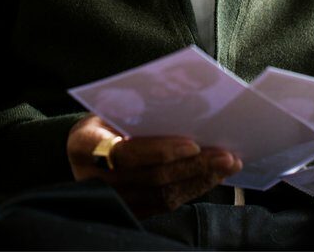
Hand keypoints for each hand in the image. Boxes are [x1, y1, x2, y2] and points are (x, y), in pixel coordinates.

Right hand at [67, 114, 242, 217]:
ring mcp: (113, 201)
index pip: (127, 154)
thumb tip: (184, 103)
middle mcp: (94, 180)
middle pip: (152, 178)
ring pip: (162, 195)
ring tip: (228, 163)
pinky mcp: (130, 211)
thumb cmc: (104, 115)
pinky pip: (165, 204)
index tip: (192, 143)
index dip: (161, 151)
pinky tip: (213, 175)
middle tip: (226, 155)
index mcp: (85, 146)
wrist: (84, 145)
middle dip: (193, 166)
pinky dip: (192, 189)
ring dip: (200, 179)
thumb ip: (135, 107)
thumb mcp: (109, 105)